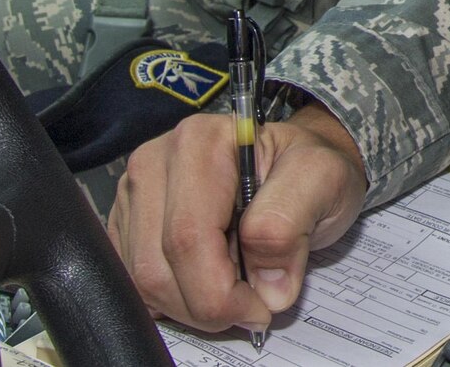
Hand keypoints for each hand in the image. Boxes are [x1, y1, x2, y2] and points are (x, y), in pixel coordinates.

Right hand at [109, 104, 368, 334]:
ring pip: (142, 281)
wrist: (293, 165)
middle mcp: (156, 162)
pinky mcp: (127, 223)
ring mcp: (135, 194)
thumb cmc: (306, 168)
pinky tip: (206, 284)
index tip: (259, 308)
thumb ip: (289, 222)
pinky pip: (134, 282)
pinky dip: (172, 299)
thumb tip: (266, 286)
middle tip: (252, 306)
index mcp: (201, 141)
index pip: (189, 236)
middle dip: (207, 304)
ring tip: (233, 289)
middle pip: (158, 265)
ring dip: (190, 305)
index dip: (220, 290)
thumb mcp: (322, 179)